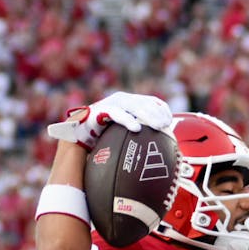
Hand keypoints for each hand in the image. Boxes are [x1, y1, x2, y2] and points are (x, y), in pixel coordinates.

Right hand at [46, 91, 171, 148]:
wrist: (79, 136)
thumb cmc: (103, 138)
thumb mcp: (124, 135)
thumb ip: (139, 136)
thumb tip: (159, 150)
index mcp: (131, 102)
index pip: (152, 101)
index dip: (163, 110)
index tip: (170, 123)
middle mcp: (122, 99)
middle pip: (145, 103)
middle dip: (157, 113)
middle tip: (166, 125)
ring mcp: (111, 103)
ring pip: (134, 106)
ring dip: (147, 115)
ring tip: (157, 126)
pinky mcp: (101, 109)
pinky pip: (116, 114)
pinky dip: (127, 120)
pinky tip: (137, 128)